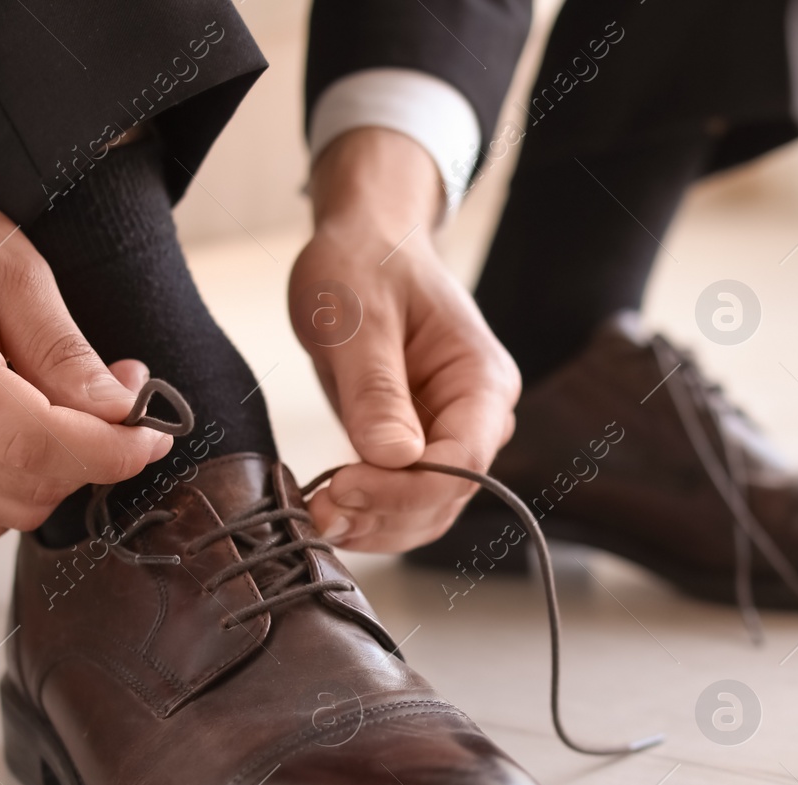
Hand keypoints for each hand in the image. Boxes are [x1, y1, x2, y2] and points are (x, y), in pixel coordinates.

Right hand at [0, 111, 172, 536]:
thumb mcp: (7, 262)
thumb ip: (64, 345)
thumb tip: (118, 407)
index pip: (40, 446)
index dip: (112, 451)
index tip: (154, 432)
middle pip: (33, 485)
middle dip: (96, 453)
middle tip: (117, 393)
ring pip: (14, 509)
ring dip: (63, 471)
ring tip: (69, 404)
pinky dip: (24, 482)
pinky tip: (29, 427)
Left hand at [289, 128, 519, 551]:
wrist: (363, 245)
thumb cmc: (364, 264)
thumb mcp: (358, 318)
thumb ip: (376, 389)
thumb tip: (394, 460)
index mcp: (483, 381)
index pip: (462, 462)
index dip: (404, 490)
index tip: (342, 487)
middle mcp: (479, 418)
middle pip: (447, 498)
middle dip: (384, 515)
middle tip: (317, 510)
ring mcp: (448, 436)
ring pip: (424, 513)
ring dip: (373, 527)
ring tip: (314, 516)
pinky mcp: (415, 448)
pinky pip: (399, 501)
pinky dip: (364, 515)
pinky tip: (323, 509)